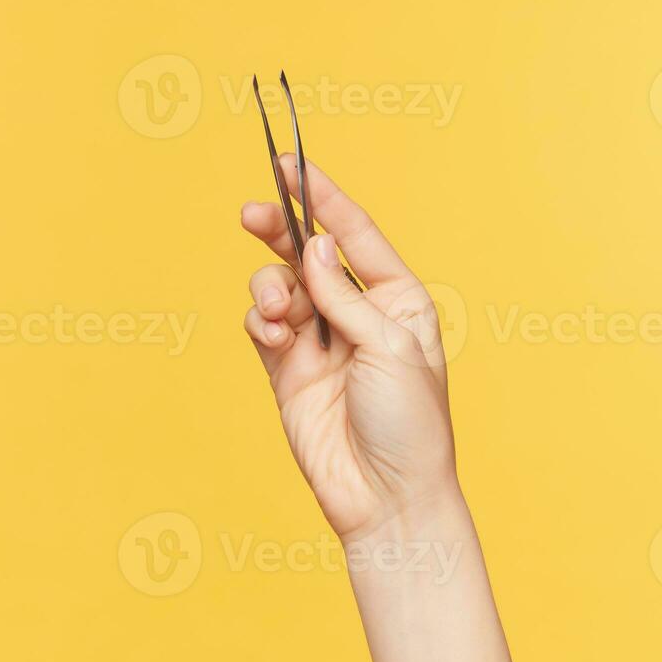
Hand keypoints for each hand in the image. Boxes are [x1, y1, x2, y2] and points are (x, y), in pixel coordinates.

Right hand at [241, 155, 460, 540]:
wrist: (385, 498)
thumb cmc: (410, 425)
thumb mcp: (389, 348)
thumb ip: (344, 295)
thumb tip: (312, 245)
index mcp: (398, 299)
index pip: (355, 234)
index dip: (323, 196)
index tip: (290, 164)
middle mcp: (358, 313)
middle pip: (308, 253)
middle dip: (279, 231)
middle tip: (251, 214)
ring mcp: (320, 341)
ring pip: (280, 287)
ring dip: (271, 287)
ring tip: (278, 312)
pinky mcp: (287, 370)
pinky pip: (263, 324)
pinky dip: (261, 320)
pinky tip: (275, 336)